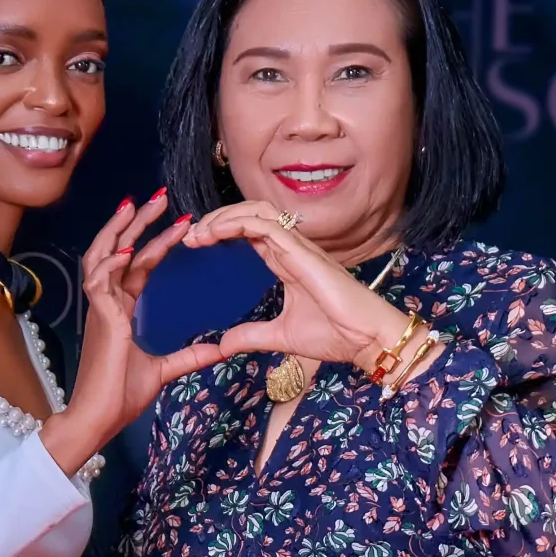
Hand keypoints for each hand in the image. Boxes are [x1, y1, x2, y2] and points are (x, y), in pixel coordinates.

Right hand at [40, 193, 227, 476]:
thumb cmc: (121, 395)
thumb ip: (190, 356)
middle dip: (137, 221)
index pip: (137, 266)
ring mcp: (100, 309)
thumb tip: (221, 349)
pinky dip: (110, 264)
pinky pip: (99, 283)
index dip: (156, 243)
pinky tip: (126, 249)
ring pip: (103, 256)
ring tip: (137, 204)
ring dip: (119, 230)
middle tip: (158, 195)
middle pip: (119, 250)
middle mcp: (107, 303)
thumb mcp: (164, 370)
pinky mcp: (98, 321)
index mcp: (120, 310)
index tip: (180, 222)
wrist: (99, 417)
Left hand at [182, 201, 446, 379]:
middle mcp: (291, 247)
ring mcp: (299, 247)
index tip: (195, 243)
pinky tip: (216, 232)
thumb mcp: (280, 336)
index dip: (221, 230)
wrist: (365, 340)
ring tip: (199, 232)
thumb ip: (251, 336)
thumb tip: (223, 344)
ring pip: (257, 212)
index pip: (250, 231)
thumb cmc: (335, 335)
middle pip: (250, 214)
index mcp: (286, 261)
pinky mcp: (303, 252)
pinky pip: (266, 225)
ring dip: (224, 216)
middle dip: (217, 219)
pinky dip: (238, 223)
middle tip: (191, 235)